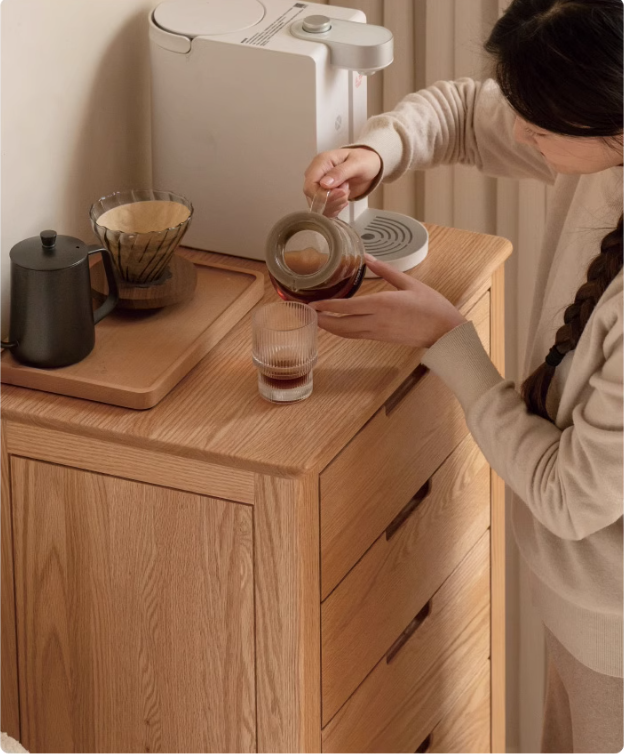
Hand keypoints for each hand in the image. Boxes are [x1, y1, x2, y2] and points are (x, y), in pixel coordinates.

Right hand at [303, 147, 381, 216]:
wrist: (369, 166)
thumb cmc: (364, 161)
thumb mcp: (356, 164)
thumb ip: (340, 172)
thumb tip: (324, 184)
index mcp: (321, 162)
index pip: (310, 186)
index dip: (323, 196)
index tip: (342, 193)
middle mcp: (316, 174)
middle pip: (313, 197)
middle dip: (332, 200)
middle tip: (346, 192)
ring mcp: (318, 186)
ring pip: (318, 205)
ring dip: (335, 205)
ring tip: (346, 193)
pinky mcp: (323, 195)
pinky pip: (323, 209)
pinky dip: (335, 209)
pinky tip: (343, 201)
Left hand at [310, 255, 465, 347]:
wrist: (445, 331)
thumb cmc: (431, 306)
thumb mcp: (409, 283)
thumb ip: (386, 271)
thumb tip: (368, 258)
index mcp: (382, 304)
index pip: (347, 307)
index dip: (327, 307)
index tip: (312, 304)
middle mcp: (376, 320)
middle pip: (341, 324)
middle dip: (322, 320)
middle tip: (307, 314)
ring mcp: (378, 332)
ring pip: (347, 333)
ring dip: (330, 328)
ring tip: (317, 320)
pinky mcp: (381, 339)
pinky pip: (357, 335)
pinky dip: (344, 332)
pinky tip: (338, 327)